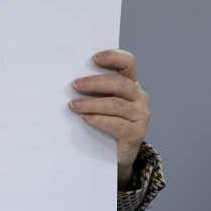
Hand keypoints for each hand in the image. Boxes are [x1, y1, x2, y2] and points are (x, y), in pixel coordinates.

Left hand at [68, 49, 149, 187]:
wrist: (115, 153)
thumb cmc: (103, 121)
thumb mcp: (100, 102)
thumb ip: (93, 90)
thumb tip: (69, 82)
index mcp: (130, 83)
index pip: (128, 62)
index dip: (113, 57)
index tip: (94, 58)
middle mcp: (139, 96)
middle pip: (120, 83)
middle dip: (95, 83)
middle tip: (75, 85)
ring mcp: (141, 115)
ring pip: (117, 105)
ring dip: (92, 104)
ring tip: (73, 105)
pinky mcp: (137, 133)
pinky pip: (117, 124)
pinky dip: (99, 120)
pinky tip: (85, 118)